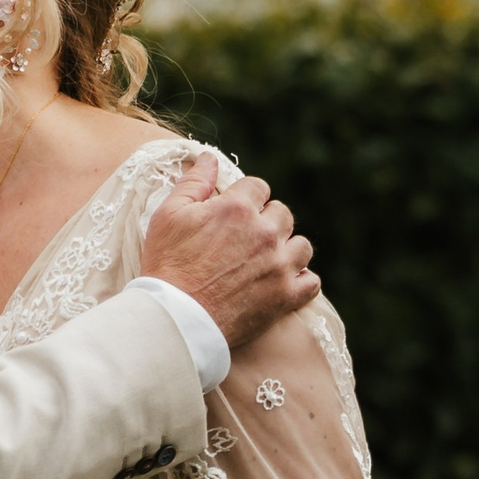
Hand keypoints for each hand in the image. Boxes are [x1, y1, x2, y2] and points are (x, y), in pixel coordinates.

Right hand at [139, 155, 319, 350]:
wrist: (176, 320)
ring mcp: (279, 266)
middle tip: (247, 240)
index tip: (235, 214)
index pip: (258, 187)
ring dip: (288, 249)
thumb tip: (209, 158)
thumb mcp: (168, 215)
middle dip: (268, 222)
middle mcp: (264, 232)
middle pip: (283, 214)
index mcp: (237, 207)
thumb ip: (193, 183)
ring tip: (268, 261)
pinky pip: (312, 282)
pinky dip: (302, 281)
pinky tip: (285, 283)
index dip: (246, 198)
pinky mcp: (285, 297)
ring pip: (302, 246)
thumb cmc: (167, 266)